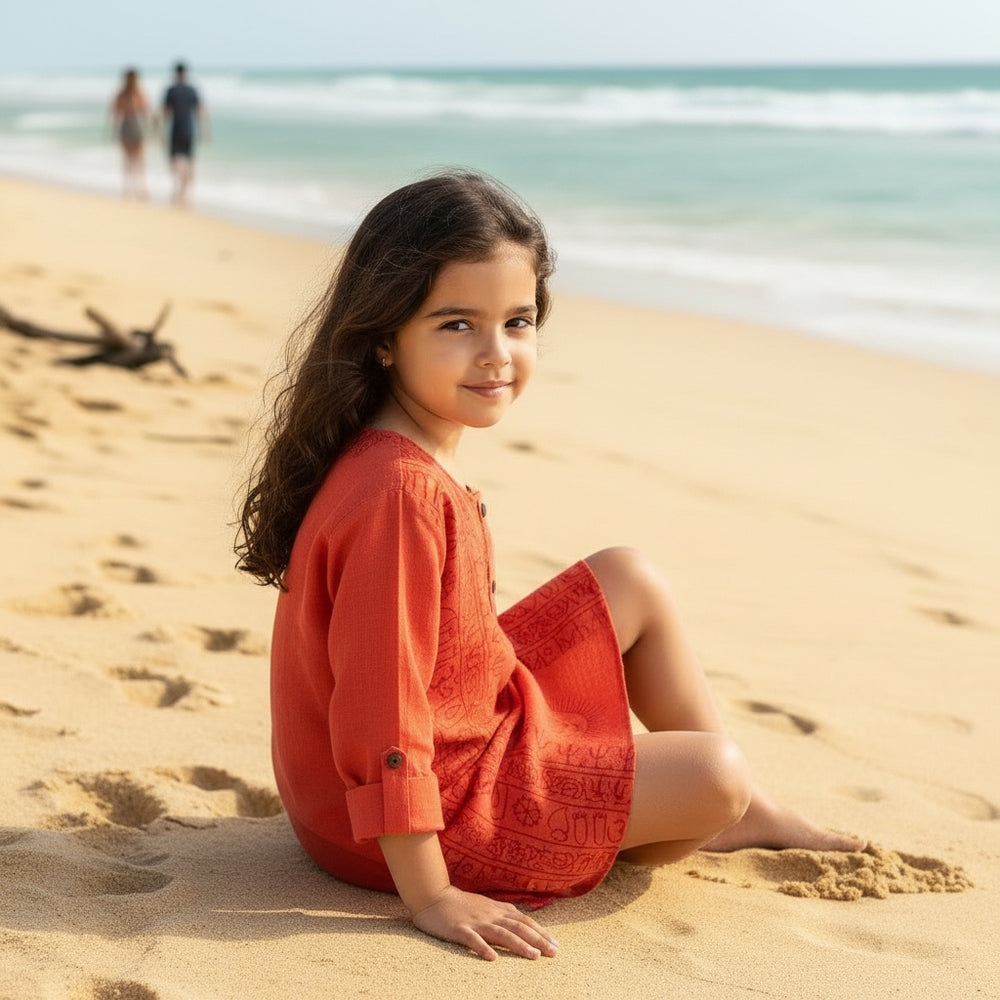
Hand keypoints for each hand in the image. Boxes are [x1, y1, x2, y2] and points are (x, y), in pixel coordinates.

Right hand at [410, 885, 558, 960]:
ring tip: (533, 956)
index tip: (556, 944)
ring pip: (501, 933)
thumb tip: (520, 918)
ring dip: (519, 945)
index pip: (524, 921)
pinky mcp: (459, 929)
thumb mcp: (485, 904)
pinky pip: (472, 939)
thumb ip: (502, 912)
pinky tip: (493, 958)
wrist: (433, 896)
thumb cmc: (460, 903)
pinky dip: (483, 948)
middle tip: (553, 953)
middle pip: (518, 927)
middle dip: (537, 940)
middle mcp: (490, 915)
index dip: (540, 932)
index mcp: (497, 910)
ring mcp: (475, 922)